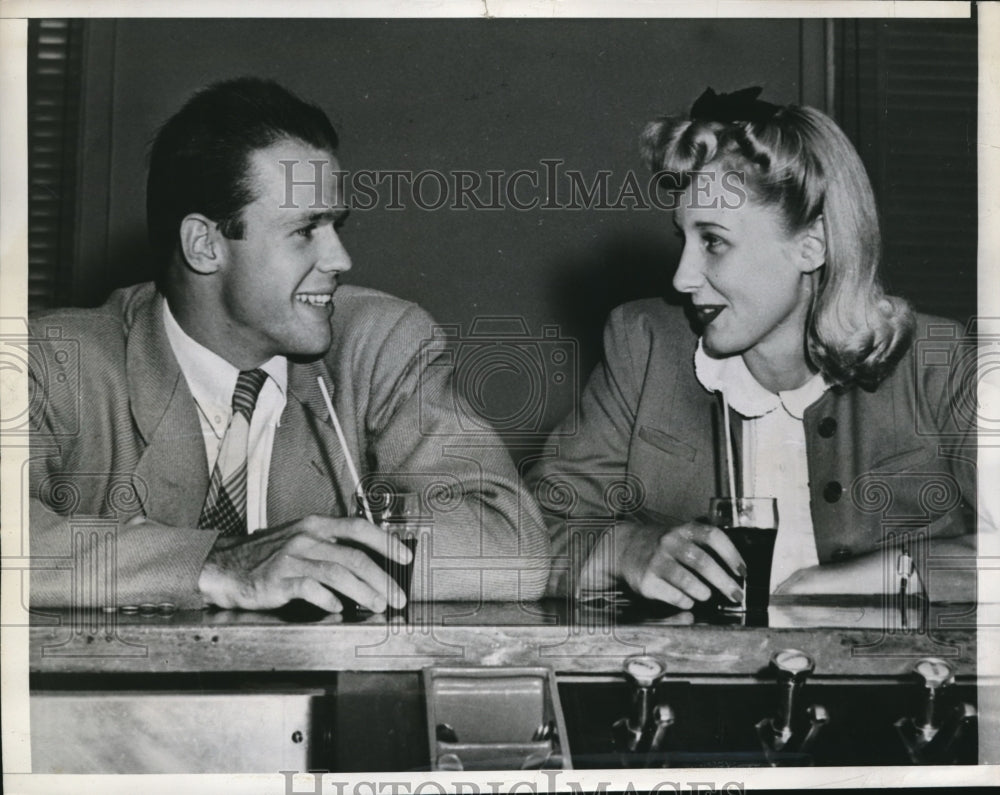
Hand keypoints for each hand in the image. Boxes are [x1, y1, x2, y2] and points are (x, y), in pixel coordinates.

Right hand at [197, 515, 412, 611]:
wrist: (224, 566)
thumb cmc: (266, 556)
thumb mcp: (301, 540)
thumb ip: (331, 547)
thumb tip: (368, 563)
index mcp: (315, 525)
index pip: (359, 528)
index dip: (386, 542)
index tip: (405, 557)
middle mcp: (306, 538)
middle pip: (355, 556)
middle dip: (383, 578)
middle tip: (397, 595)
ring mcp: (292, 558)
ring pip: (339, 573)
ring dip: (363, 592)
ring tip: (377, 605)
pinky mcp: (279, 580)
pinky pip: (311, 589)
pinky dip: (329, 600)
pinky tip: (338, 609)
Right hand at [584, 521, 744, 608]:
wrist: (624, 549)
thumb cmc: (662, 546)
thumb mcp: (681, 536)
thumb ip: (705, 545)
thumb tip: (736, 568)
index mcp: (683, 530)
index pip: (712, 536)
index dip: (731, 554)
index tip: (742, 571)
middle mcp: (670, 542)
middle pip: (703, 562)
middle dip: (724, 582)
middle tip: (736, 595)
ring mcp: (657, 561)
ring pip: (688, 581)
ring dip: (704, 592)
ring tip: (706, 595)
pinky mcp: (647, 581)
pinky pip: (674, 596)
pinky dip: (686, 601)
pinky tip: (688, 600)